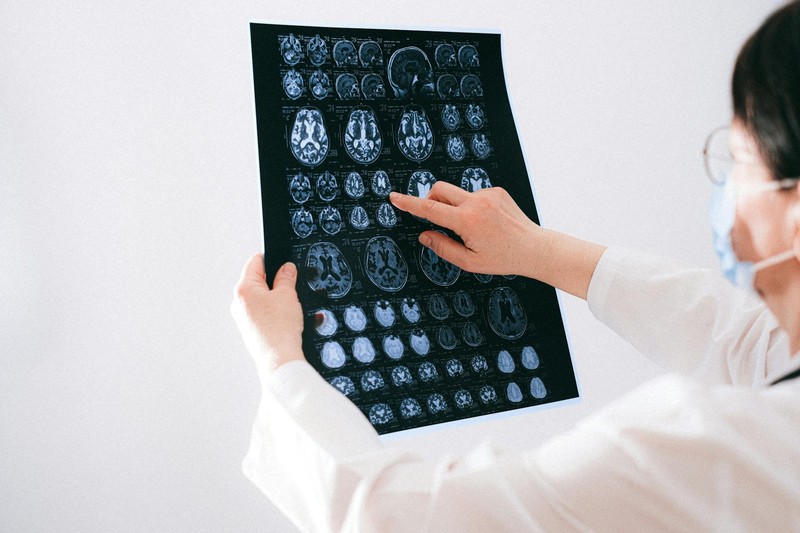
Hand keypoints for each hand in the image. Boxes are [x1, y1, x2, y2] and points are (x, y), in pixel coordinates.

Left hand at [231, 254, 304, 381]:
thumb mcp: (288, 295)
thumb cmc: (279, 330)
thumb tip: (286, 269)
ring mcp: (243, 318)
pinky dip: (274, 312)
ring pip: (261, 298)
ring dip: (276, 298)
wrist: (279, 359)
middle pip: (257, 281)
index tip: (282, 260)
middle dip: (275, 281)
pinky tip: (286, 318)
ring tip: (290, 305)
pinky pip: (262, 313)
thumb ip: (286, 277)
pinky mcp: (250, 329)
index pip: (255, 263)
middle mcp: (238, 303)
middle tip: (291, 285)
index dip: (271, 259)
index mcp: (243, 290)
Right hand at [389, 182, 544, 275]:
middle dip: (431, 199)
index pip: (430, 209)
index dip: (409, 203)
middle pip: (439, 189)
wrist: (534, 248)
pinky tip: (487, 223)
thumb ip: (443, 247)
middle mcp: (477, 203)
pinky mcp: (497, 191)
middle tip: (436, 218)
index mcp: (467, 221)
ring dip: (455, 207)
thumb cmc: (503, 258)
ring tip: (473, 229)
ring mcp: (488, 194)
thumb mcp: (469, 262)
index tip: (395, 197)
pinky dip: (472, 207)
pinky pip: (474, 195)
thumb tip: (425, 235)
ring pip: (457, 194)